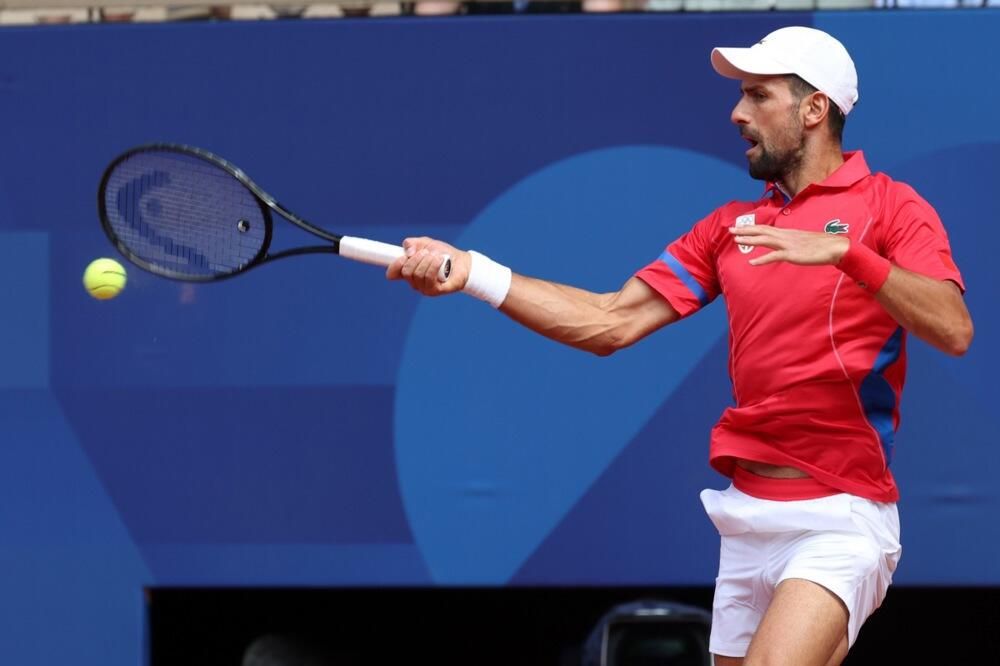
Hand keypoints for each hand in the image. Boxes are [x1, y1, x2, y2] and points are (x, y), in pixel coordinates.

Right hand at [386, 236, 470, 295]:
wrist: (462, 262)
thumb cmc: (443, 254)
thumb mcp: (426, 243)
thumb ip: (413, 243)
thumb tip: (408, 251)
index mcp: (409, 271)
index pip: (393, 274)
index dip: (394, 266)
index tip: (403, 256)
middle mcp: (414, 282)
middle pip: (406, 272)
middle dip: (416, 259)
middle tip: (427, 252)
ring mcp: (424, 288)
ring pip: (417, 274)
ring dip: (427, 261)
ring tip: (437, 256)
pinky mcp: (435, 291)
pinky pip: (429, 278)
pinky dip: (433, 266)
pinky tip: (440, 260)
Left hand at [729, 225, 849, 266]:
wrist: (835, 248)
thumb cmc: (820, 246)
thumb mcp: (802, 241)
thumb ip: (791, 242)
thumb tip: (784, 246)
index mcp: (787, 233)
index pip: (766, 228)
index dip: (752, 227)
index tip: (740, 227)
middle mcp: (785, 236)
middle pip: (762, 231)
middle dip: (745, 230)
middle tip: (731, 229)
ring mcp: (788, 244)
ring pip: (765, 240)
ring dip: (750, 240)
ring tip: (737, 240)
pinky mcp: (792, 254)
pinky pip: (774, 256)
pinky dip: (762, 259)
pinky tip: (752, 262)